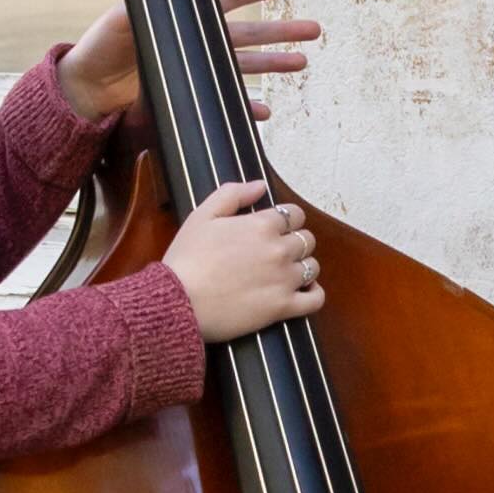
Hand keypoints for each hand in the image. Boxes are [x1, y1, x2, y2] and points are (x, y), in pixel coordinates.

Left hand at [60, 0, 325, 128]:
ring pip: (246, 65)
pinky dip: (246, 107)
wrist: (88, 88)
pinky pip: (226, 102)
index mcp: (185, 17)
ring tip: (303, 64)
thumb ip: (134, 14)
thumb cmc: (100, 48)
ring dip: (274, 65)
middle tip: (315, 30)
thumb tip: (144, 5)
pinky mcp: (191, 96)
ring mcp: (197, 70)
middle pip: (249, 33)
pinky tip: (265, 112)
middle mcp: (197, 43)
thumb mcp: (116, 24)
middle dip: (282, 32)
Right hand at [164, 178, 324, 344]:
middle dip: (294, 243)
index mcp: (262, 225)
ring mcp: (284, 279)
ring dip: (302, 267)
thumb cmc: (186, 258)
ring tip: (284, 273)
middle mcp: (279, 249)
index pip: (295, 215)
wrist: (178, 301)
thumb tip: (261, 186)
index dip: (286, 221)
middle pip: (306, 240)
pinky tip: (303, 292)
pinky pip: (315, 299)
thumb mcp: (202, 215)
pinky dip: (314, 294)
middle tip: (275, 253)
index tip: (275, 230)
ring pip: (312, 266)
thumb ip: (233, 194)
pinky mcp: (283, 307)